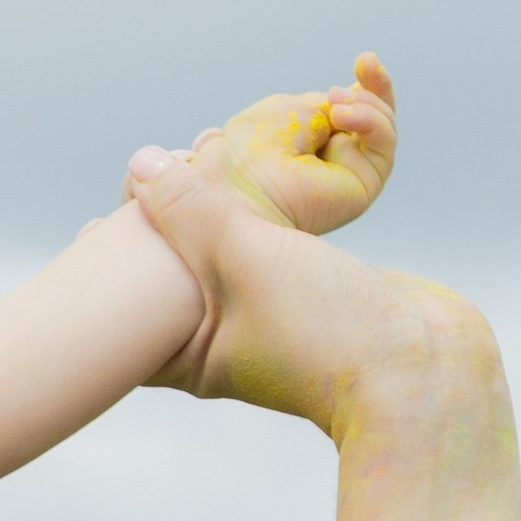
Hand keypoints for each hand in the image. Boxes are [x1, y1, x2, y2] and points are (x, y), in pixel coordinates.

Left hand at [123, 54, 396, 237]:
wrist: (230, 194)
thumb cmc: (239, 157)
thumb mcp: (282, 113)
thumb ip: (320, 105)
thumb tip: (348, 99)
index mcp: (310, 146)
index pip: (350, 112)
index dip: (363, 86)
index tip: (364, 59)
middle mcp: (332, 163)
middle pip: (375, 119)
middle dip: (375, 88)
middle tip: (364, 63)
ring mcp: (348, 177)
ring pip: (382, 130)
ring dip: (367, 104)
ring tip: (337, 103)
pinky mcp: (360, 191)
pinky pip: (383, 146)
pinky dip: (371, 121)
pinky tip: (344, 115)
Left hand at [127, 142, 482, 437]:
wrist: (425, 366)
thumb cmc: (323, 326)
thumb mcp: (241, 256)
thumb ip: (190, 208)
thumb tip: (139, 161)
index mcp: (186, 356)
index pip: (124, 314)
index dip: (105, 262)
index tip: (95, 221)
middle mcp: (218, 346)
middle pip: (171, 277)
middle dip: (163, 220)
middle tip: (152, 171)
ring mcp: (264, 324)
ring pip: (221, 255)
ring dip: (214, 206)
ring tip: (203, 154)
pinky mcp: (307, 298)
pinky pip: (266, 248)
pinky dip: (258, 213)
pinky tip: (253, 181)